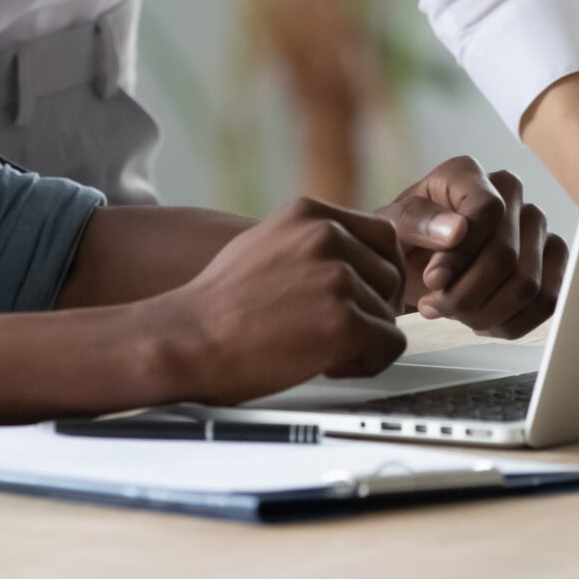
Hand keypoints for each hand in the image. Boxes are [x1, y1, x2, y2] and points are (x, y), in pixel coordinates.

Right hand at [144, 197, 408, 404]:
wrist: (187, 340)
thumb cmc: (218, 304)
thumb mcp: (265, 244)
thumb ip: (309, 242)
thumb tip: (350, 255)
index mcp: (309, 213)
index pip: (382, 235)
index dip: (376, 273)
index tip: (361, 296)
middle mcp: (327, 236)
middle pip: (391, 275)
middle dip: (373, 307)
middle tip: (338, 329)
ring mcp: (337, 277)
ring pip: (390, 313)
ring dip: (365, 337)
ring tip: (321, 348)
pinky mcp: (344, 320)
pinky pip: (390, 344)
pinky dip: (368, 362)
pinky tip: (329, 365)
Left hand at [378, 157, 565, 339]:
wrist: (417, 264)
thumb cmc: (406, 240)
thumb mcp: (392, 228)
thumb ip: (415, 220)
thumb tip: (457, 229)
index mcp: (467, 174)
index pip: (487, 210)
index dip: (461, 254)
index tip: (433, 280)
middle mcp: (509, 192)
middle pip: (507, 255)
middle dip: (467, 294)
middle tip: (435, 305)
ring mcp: (535, 226)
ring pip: (528, 285)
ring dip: (486, 313)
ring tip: (454, 313)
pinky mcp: (552, 260)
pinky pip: (548, 301)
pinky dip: (511, 323)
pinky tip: (481, 321)